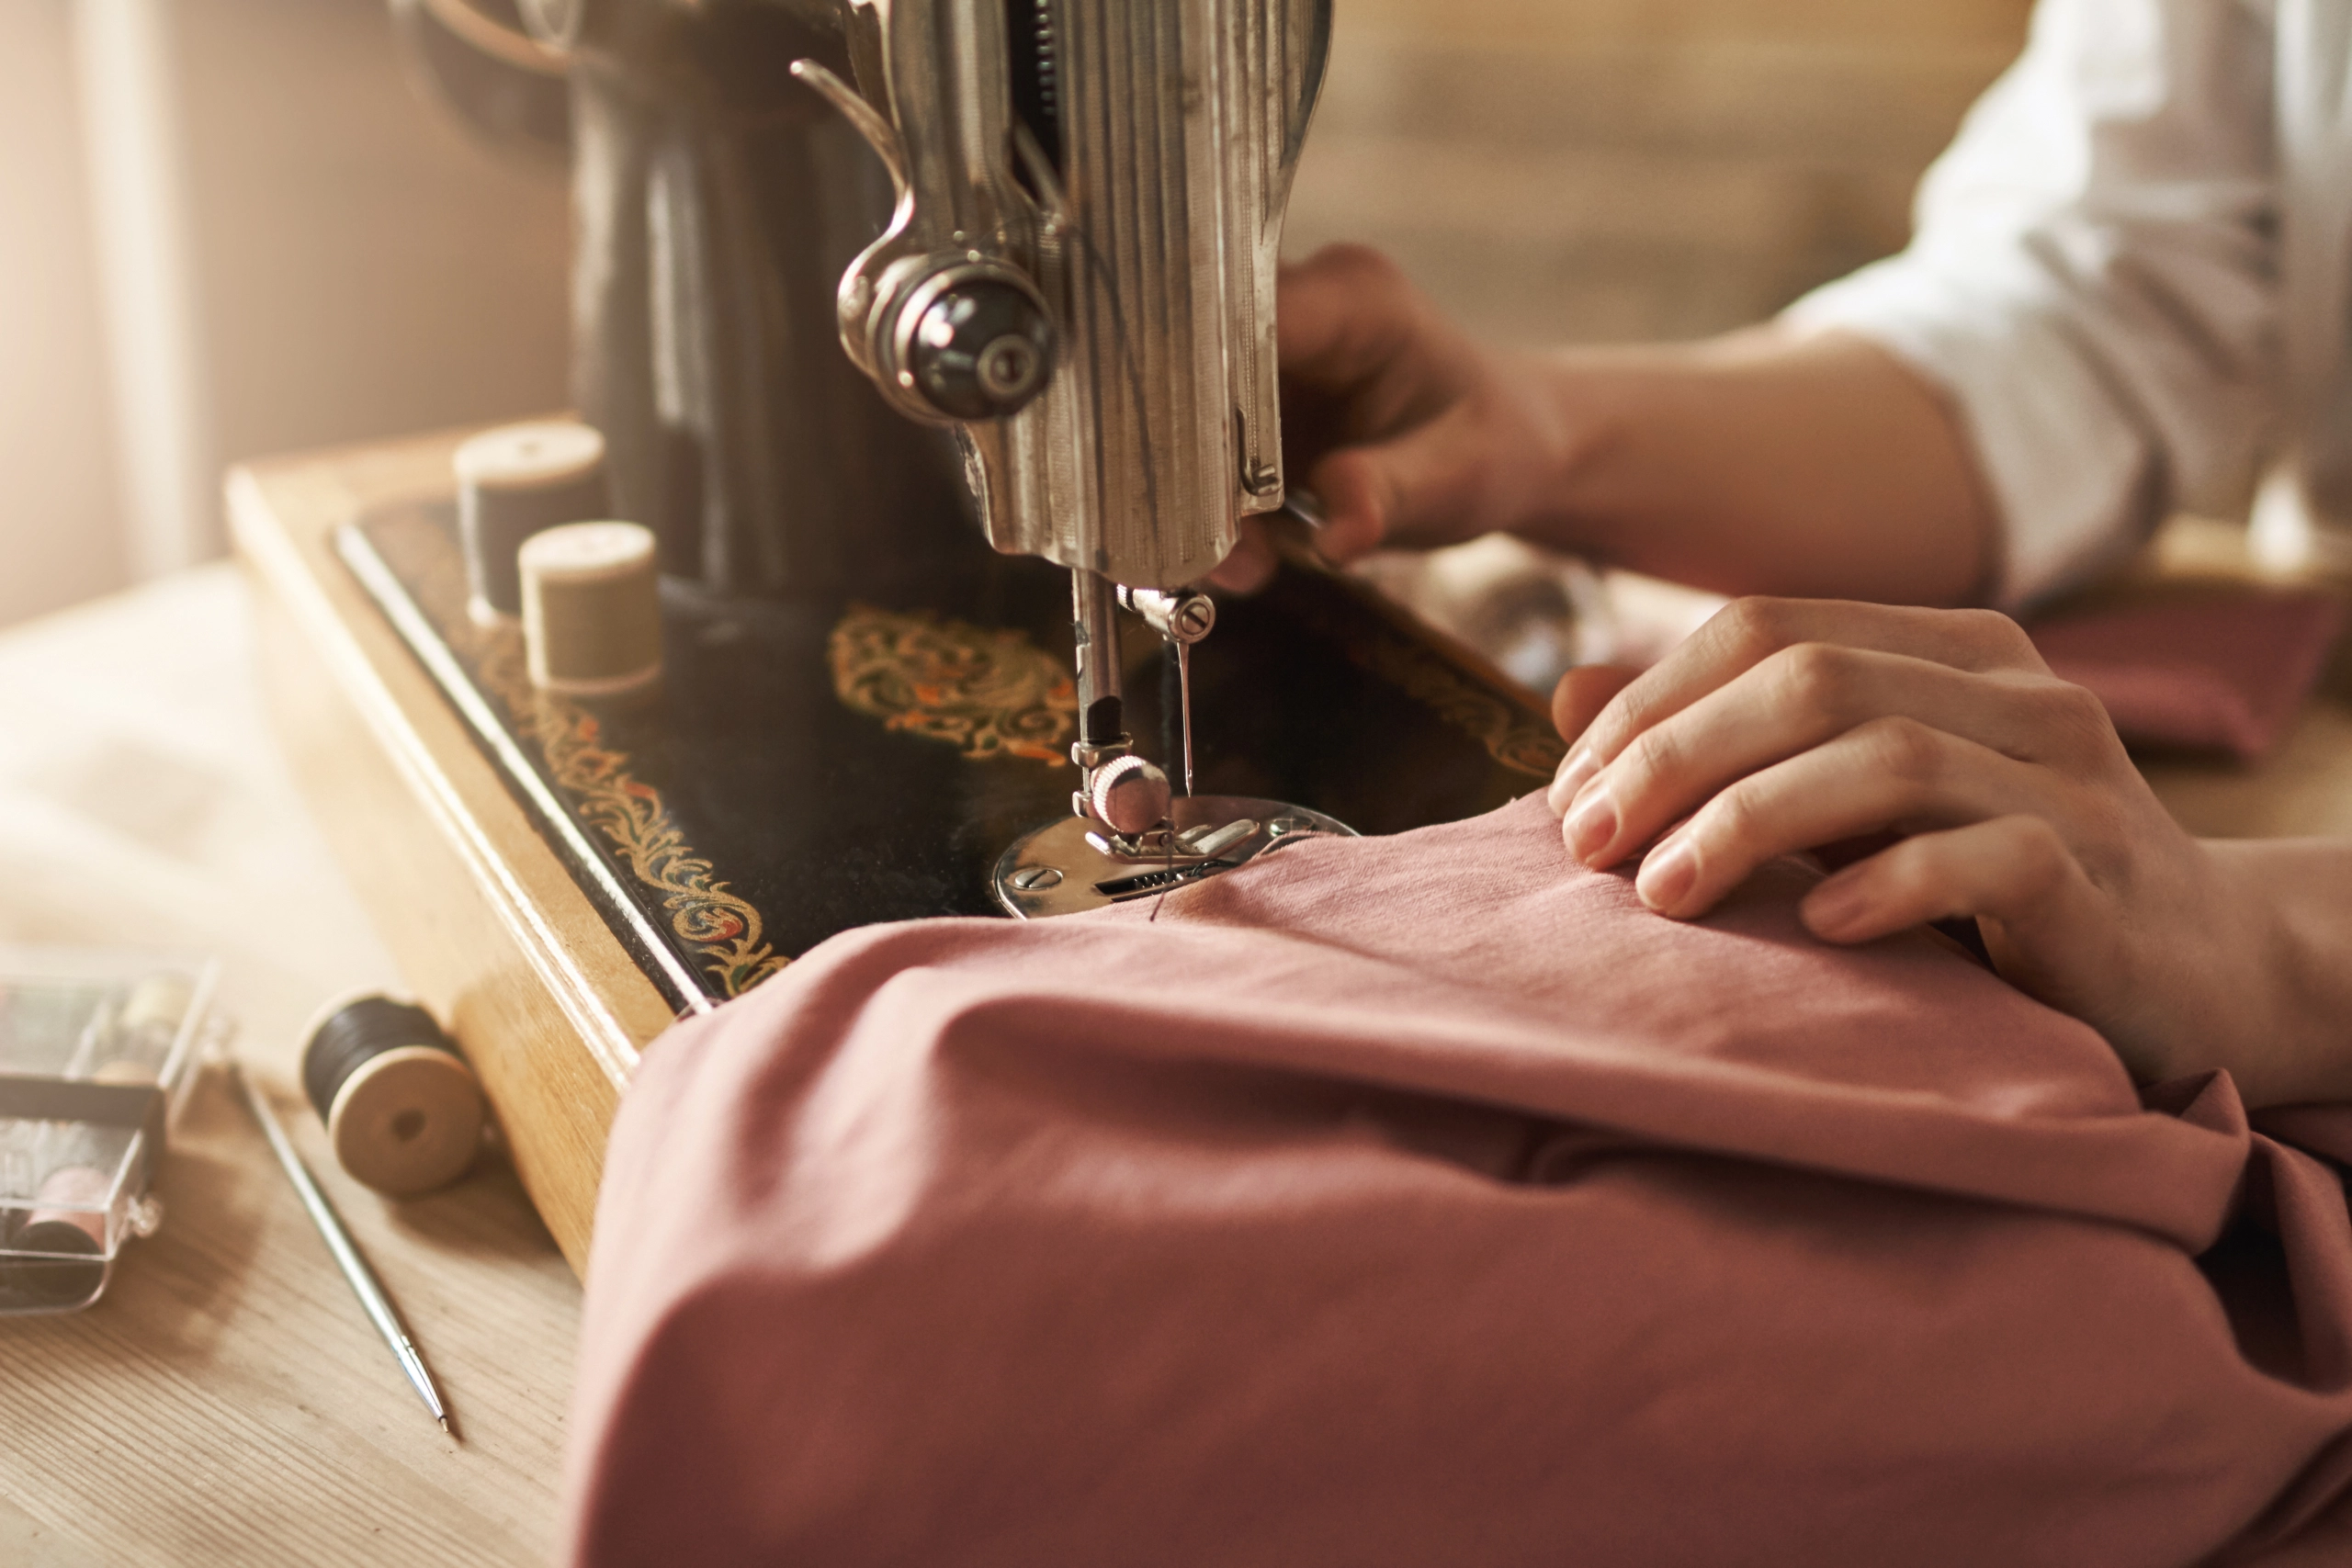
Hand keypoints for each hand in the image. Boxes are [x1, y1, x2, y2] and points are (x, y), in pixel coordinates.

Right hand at [1212, 245, 1570, 591]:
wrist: (1497, 448)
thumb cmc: (1489, 447)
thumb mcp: (1458, 479)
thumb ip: (1392, 493)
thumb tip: (1338, 531)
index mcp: (1351, 298)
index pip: (1239, 318)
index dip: (1193, 390)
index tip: (1186, 481)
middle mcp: (1291, 306)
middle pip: (1189, 365)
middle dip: (1184, 465)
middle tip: (1217, 554)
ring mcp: (1256, 351)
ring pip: (1175, 412)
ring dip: (1186, 499)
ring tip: (1243, 569)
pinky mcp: (1236, 397)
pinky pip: (1187, 446)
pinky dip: (1195, 510)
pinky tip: (1234, 558)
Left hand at [1541, 597, 2321, 1102]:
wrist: (2201, 971)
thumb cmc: (1995, 885)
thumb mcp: (1852, 801)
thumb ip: (1727, 743)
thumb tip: (1557, 693)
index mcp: (1951, 647)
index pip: (1767, 627)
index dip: (1648, 700)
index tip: (1569, 793)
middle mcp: (2018, 690)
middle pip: (1809, 677)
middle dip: (1673, 756)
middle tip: (1586, 844)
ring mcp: (2071, 777)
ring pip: (1884, 754)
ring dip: (1746, 822)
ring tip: (1659, 895)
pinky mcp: (2100, 877)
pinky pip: (1983, 856)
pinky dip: (1884, 885)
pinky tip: (1814, 929)